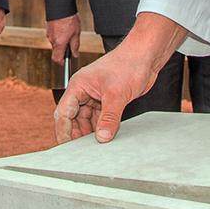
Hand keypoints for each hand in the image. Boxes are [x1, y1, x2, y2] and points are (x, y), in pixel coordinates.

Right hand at [45, 14, 81, 63]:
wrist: (61, 6)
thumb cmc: (70, 20)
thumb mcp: (76, 34)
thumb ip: (75, 46)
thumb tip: (75, 55)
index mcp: (59, 43)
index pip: (56, 58)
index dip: (61, 62)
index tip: (65, 62)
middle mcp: (52, 39)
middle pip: (56, 50)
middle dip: (63, 49)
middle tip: (71, 42)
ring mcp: (49, 33)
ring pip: (54, 42)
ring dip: (61, 41)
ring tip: (69, 32)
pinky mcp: (48, 28)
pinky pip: (53, 35)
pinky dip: (58, 35)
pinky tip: (64, 28)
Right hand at [54, 12, 184, 144]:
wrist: (146, 56)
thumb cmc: (128, 64)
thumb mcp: (117, 94)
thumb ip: (109, 118)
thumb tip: (102, 138)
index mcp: (78, 86)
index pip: (63, 113)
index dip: (63, 131)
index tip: (66, 148)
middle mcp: (83, 91)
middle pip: (72, 118)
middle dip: (75, 134)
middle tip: (80, 152)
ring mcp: (95, 96)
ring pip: (86, 120)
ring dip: (88, 133)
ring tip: (93, 148)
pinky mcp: (107, 100)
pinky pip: (99, 118)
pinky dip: (100, 128)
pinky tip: (104, 138)